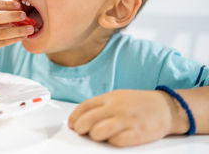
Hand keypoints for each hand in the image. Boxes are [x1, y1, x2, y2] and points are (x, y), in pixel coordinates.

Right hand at [0, 0, 34, 61]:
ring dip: (18, 30)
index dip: (6, 4)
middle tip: (24, 15)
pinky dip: (15, 39)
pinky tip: (23, 37)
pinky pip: (3, 42)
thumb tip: (18, 11)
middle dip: (13, 15)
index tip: (18, 5)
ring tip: (30, 29)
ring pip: (3, 32)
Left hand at [68, 89, 188, 146]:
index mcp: (110, 97)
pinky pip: (116, 141)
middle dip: (80, 128)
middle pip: (88, 119)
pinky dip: (111, 142)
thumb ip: (102, 106)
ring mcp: (126, 120)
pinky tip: (113, 139)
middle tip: (80, 132)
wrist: (167, 107)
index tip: (71, 124)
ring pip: (99, 131)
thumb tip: (83, 117)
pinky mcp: (137, 133)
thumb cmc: (140, 103)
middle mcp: (117, 107)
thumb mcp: (119, 97)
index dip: (75, 116)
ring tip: (97, 136)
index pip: (85, 106)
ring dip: (94, 136)